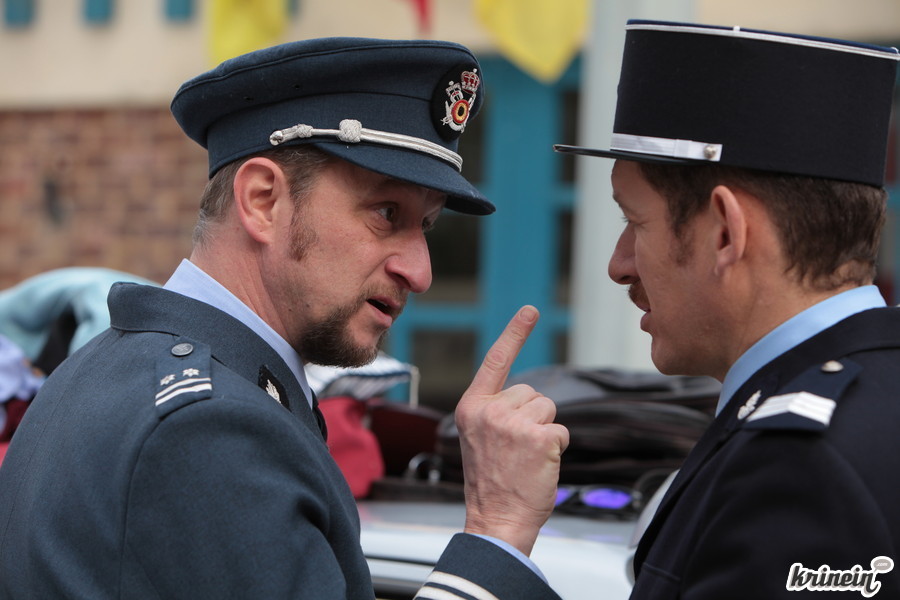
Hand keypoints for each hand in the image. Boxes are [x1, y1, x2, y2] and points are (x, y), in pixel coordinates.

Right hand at [456, 305, 569, 555]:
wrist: (496, 520)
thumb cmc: (491, 484)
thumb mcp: (479, 439)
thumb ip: (496, 412)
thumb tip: (528, 397)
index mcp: (471, 407)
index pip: (495, 361)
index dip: (515, 334)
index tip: (530, 310)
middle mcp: (489, 411)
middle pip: (531, 392)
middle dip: (532, 417)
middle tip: (516, 450)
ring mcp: (514, 423)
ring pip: (548, 409)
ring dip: (545, 431)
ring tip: (525, 458)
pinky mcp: (539, 437)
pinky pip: (561, 430)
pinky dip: (556, 447)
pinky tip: (539, 466)